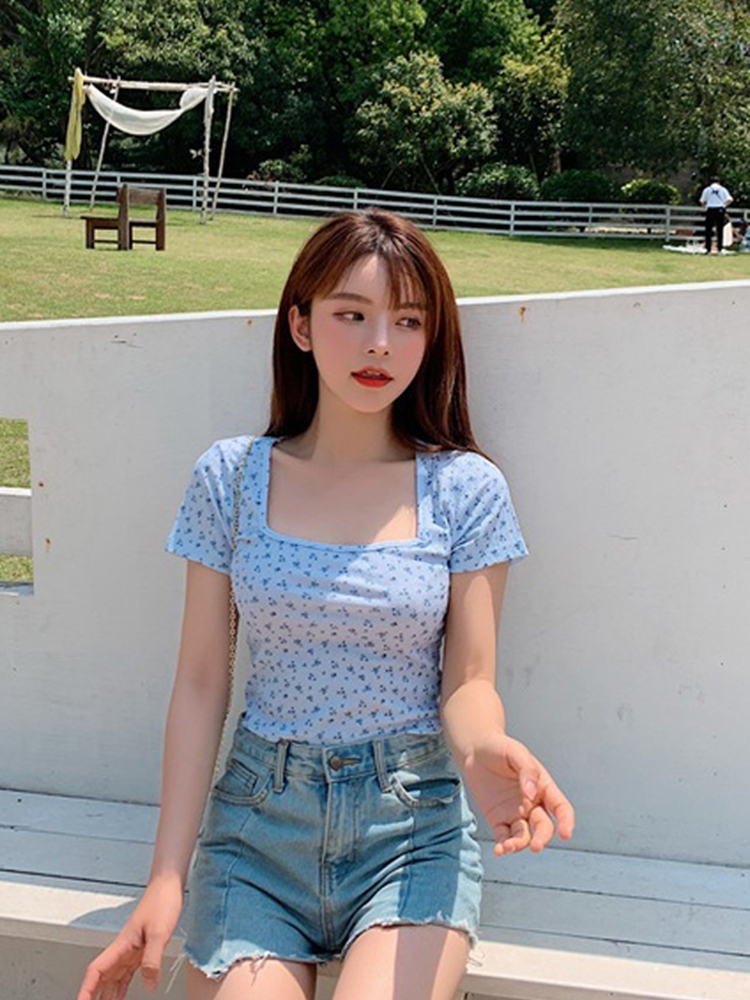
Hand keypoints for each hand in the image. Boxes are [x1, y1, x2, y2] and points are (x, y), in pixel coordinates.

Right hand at [76, 876, 182, 999]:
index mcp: (120, 946)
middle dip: (93, 997)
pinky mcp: (141, 950)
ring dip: (107, 996)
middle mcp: (122, 950)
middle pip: (101, 980)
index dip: (85, 990)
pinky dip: (122, 988)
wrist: (168, 885)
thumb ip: (152, 958)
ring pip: (112, 979)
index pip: (95, 972)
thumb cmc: (161, 901)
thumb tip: (149, 986)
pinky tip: (121, 997)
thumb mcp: (159, 932)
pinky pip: (127, 974)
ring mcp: (130, 951)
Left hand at [461, 732, 574, 855]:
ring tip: (509, 847)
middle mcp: (533, 804)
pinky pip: (504, 837)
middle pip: (543, 827)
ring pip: (524, 836)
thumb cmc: (499, 748)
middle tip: (536, 846)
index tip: (565, 834)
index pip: (561, 808)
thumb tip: (531, 794)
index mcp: (543, 787)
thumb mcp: (516, 752)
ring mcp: (515, 814)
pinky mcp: (498, 820)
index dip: (566, 822)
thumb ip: (526, 771)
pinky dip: (503, 846)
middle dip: (542, 838)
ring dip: (519, 845)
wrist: (474, 749)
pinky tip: (499, 850)